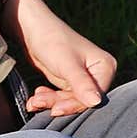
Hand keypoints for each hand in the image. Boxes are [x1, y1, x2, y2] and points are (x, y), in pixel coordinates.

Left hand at [5, 0, 116, 115]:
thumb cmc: (51, 39)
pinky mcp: (70, 81)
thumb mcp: (66, 63)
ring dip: (50, 101)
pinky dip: (48, 98)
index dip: (74, 104)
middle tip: (38, 101)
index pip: (94, 96)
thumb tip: (96, 102)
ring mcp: (84, 78)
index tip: (55, 109)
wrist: (31, 28)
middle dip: (58, 103)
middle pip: (81, 100)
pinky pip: (61, 97)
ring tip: (34, 100)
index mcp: (105, 67)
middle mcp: (98, 74)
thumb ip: (81, 83)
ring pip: (69, 100)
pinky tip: (36, 97)